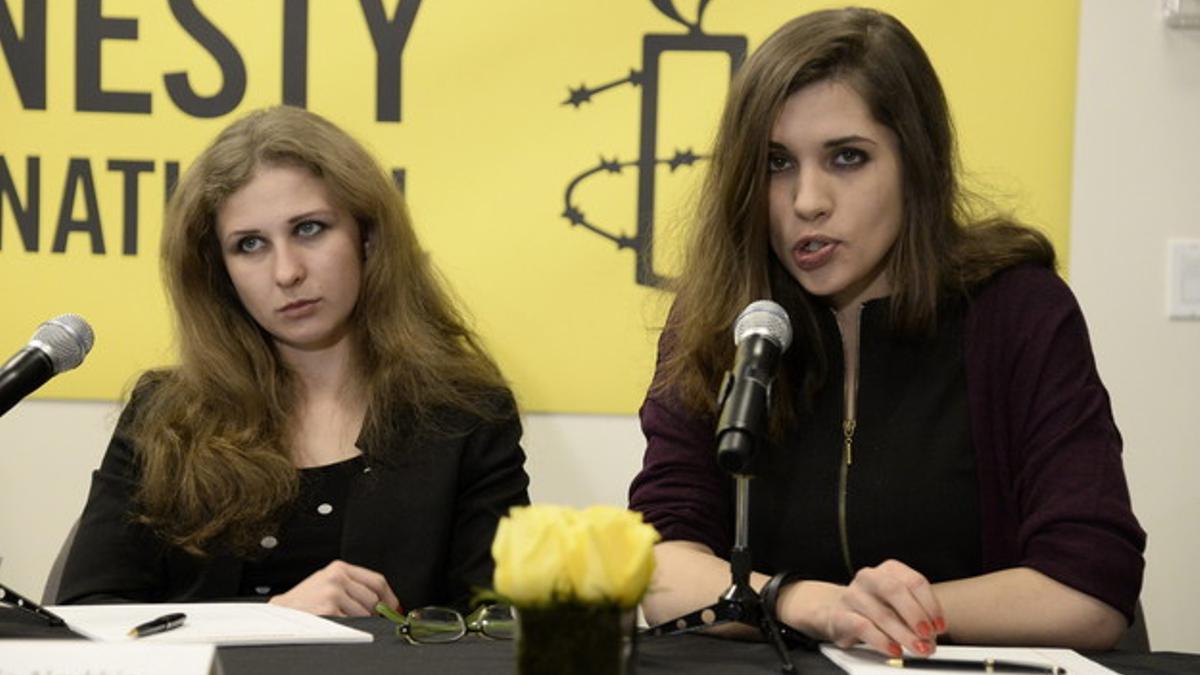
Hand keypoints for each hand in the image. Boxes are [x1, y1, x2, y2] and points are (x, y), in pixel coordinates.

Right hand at [268, 560, 400, 616]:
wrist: (280, 612)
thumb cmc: (305, 599)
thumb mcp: (328, 581)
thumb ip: (353, 585)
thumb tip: (384, 601)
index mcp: (339, 568)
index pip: (376, 580)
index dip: (389, 596)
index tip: (394, 607)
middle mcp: (337, 578)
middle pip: (373, 598)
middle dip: (375, 612)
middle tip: (370, 618)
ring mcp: (333, 593)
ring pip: (365, 612)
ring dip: (361, 621)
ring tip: (344, 618)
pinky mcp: (328, 609)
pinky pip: (352, 623)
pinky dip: (349, 626)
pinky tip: (336, 622)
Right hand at [784, 559, 945, 656]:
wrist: (841, 614)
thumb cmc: (879, 609)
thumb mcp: (900, 606)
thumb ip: (917, 616)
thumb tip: (932, 638)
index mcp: (889, 570)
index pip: (914, 581)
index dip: (931, 605)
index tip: (940, 626)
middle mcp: (869, 577)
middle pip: (894, 590)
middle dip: (915, 615)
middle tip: (928, 636)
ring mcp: (852, 595)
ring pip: (881, 613)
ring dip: (903, 634)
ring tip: (918, 648)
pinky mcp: (839, 615)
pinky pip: (862, 627)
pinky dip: (882, 641)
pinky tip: (894, 650)